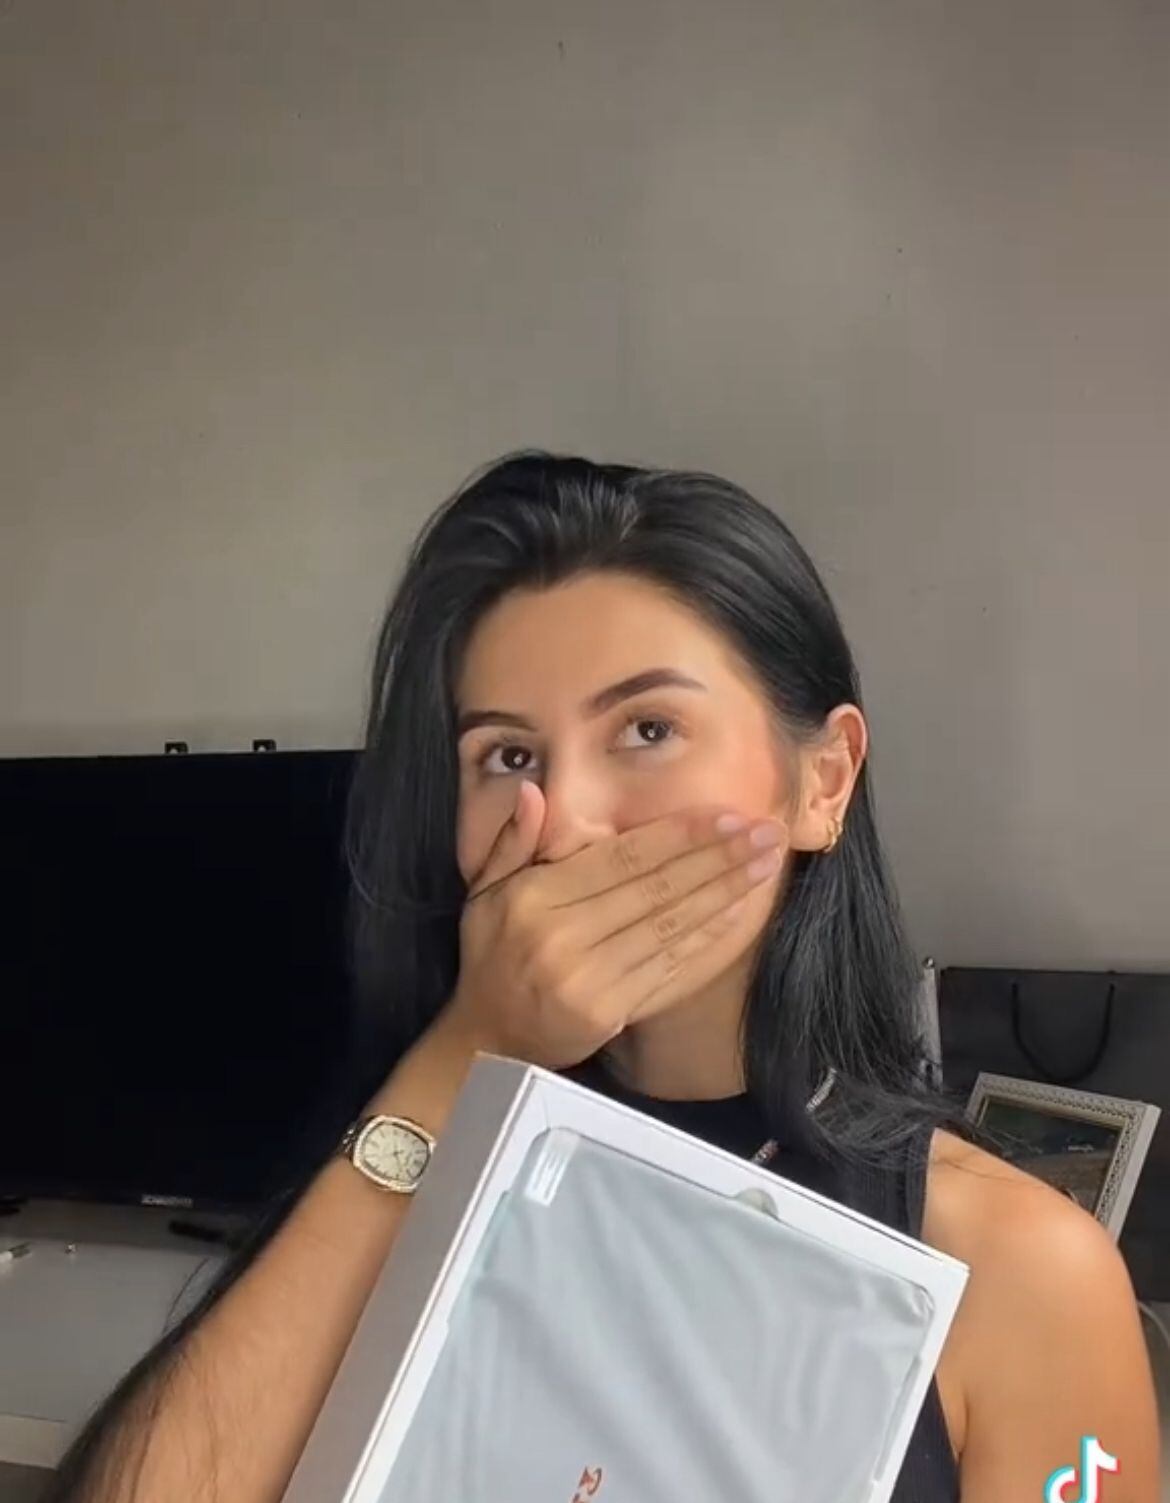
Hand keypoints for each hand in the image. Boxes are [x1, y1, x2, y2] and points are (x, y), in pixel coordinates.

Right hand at [439, 780, 786, 1070]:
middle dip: (718, 857)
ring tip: (765, 865)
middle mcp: (562, 936)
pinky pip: (669, 967)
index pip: (621, 858)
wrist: (487, 1040)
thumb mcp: (484, 892)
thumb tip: (535, 791)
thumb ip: (513, 841)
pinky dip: (706, 938)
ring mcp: (587, 979)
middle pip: (655, 888)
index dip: (679, 835)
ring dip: (725, 893)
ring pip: (670, 926)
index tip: (727, 815)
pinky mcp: (608, 1013)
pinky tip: (738, 912)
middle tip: (766, 833)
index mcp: (534, 898)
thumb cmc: (492, 956)